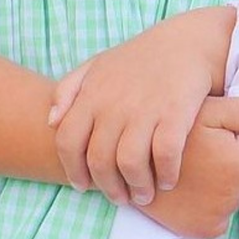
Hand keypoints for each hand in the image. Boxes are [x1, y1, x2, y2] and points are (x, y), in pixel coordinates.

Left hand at [50, 9, 238, 207]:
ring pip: (129, 163)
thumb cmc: (140, 58)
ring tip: (143, 195)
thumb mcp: (97, 65)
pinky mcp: (176, 113)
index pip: (67, 141)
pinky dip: (166, 174)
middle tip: (119, 197)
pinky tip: (168, 181)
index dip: (72, 170)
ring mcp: (145, 109)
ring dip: (136, 187)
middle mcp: (114, 104)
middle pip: (98, 160)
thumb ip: (68, 90)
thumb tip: (51, 121)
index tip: (83, 187)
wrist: (187, 41)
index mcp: (92, 95)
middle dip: (108, 188)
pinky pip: (165, 155)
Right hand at [142, 101, 238, 238]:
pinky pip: (222, 215)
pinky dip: (211, 205)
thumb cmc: (169, 129)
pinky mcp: (205, 230)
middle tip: (204, 151)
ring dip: (222, 182)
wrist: (129, 163)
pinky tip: (191, 190)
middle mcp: (233, 193)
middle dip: (236, 161)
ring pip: (237, 193)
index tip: (227, 136)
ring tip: (194, 169)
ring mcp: (219, 215)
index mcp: (238, 161)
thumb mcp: (208, 110)